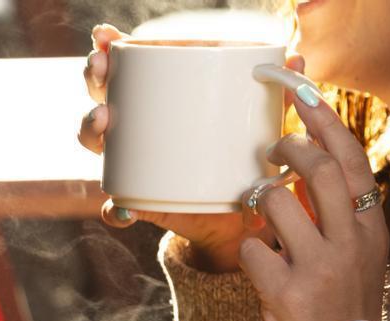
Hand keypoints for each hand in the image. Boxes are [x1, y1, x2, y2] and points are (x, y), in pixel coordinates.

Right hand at [78, 24, 286, 272]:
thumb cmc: (241, 157)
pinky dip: (118, 211)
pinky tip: (125, 208)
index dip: (107, 50)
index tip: (105, 35)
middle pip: (100, 96)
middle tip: (99, 67)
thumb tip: (297, 59)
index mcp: (155, 102)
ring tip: (104, 120)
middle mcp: (135, 130)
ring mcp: (132, 165)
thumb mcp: (258, 123)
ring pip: (98, 144)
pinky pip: (118, 209)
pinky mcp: (141, 204)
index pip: (123, 70)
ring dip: (91, 129)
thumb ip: (273, 95)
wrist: (237, 215)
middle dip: (93, 77)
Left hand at [238, 87, 389, 320]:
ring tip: (260, 216)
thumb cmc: (331, 308)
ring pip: (277, 202)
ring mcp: (321, 269)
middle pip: (317, 170)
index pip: (351, 162)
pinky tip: (256, 268)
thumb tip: (302, 165)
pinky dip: (244, 252)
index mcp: (371, 231)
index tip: (303, 92)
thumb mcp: (351, 260)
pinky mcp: (287, 293)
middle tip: (269, 148)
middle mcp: (352, 245)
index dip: (325, 122)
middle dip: (286, 148)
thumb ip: (334, 216)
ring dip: (258, 201)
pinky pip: (249, 249)